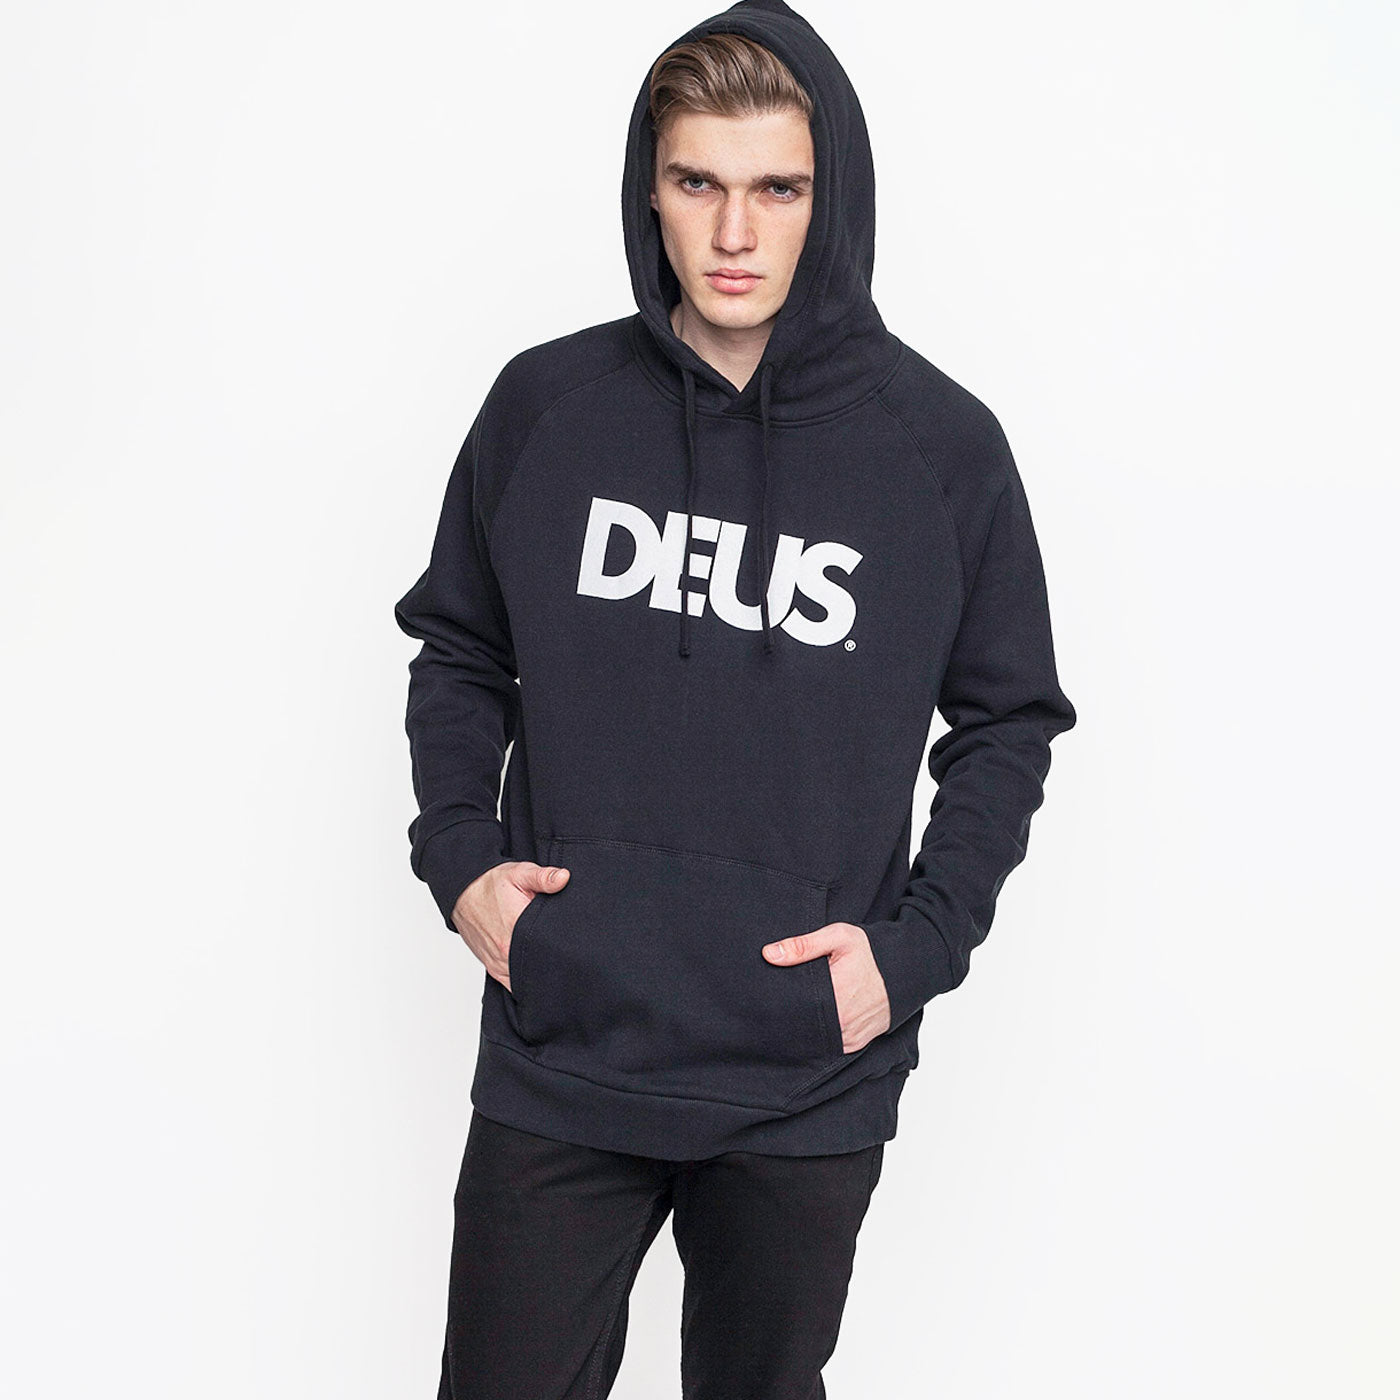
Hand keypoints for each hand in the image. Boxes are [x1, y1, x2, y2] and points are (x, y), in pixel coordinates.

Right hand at [450, 860, 570, 993]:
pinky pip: (511, 984)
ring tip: (554, 966)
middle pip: (539, 970)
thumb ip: (543, 877)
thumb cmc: (490, 885)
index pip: (549, 950)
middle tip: (569, 958)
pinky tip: (536, 974)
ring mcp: (499, 963)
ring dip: (538, 975)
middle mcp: (506, 952)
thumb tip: (564, 877)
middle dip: (554, 966)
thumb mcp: (519, 874)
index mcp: (516, 928)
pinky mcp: (493, 968)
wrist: (462, 893)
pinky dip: (524, 982)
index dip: (565, 952)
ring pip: (525, 981)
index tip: (575, 948)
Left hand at [762, 922, 891, 1052]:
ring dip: (804, 1027)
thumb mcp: (838, 938)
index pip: (793, 1007)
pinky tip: (813, 1021)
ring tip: (796, 1011)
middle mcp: (841, 1022)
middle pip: (801, 1026)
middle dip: (790, 1015)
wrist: (904, 972)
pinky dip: (819, 1036)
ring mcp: (848, 1037)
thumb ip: (803, 945)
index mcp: (834, 995)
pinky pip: (829, 1046)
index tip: (770, 995)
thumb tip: (769, 954)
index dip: (779, 1002)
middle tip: (779, 1003)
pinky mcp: (854, 1045)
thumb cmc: (871, 953)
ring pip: (814, 1039)